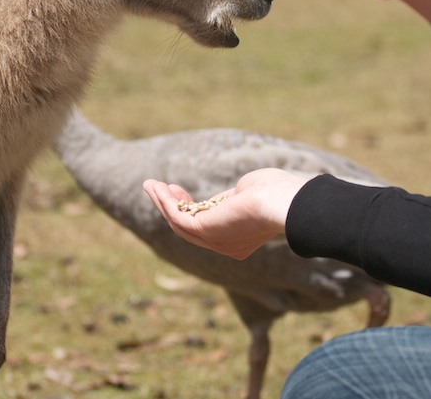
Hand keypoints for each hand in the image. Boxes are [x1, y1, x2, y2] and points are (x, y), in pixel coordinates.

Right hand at [143, 168, 308, 258]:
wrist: (281, 202)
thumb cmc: (274, 192)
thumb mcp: (251, 194)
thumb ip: (235, 197)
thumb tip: (232, 195)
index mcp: (237, 238)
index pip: (205, 225)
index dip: (189, 207)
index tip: (178, 190)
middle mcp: (223, 245)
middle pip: (188, 227)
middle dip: (171, 205)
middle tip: (158, 187)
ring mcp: (213, 241)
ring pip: (179, 223)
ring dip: (162, 202)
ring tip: (149, 185)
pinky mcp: (204, 230)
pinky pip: (178, 217)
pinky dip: (165, 202)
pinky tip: (158, 187)